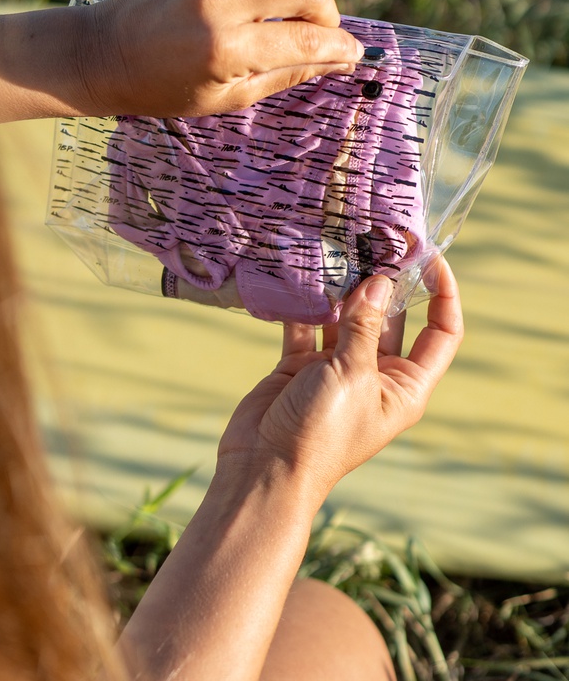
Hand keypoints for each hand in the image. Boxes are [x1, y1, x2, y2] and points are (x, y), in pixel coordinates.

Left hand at [84, 0, 364, 116]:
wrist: (103, 51)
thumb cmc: (164, 87)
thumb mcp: (227, 97)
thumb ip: (287, 73)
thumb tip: (339, 58)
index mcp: (225, 47)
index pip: (308, 37)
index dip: (340, 46)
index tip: (352, 53)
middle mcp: (219, 0)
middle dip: (328, 13)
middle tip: (318, 33)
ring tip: (284, 15)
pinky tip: (247, 0)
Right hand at [216, 260, 462, 517]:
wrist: (265, 468)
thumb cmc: (322, 431)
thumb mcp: (352, 374)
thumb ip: (364, 326)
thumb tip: (378, 281)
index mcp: (405, 386)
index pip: (440, 334)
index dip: (443, 296)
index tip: (431, 259)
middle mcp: (375, 374)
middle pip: (390, 318)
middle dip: (385, 283)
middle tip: (375, 241)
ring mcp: (336, 368)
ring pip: (346, 317)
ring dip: (342, 288)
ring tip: (339, 247)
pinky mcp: (300, 365)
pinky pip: (307, 325)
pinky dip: (304, 303)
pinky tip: (301, 274)